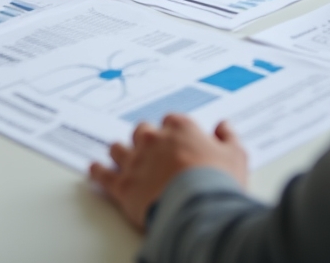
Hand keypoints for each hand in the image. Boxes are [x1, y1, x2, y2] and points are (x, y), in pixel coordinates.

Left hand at [90, 115, 247, 230]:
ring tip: (118, 154)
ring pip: (119, 148)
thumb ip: (228, 137)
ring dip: (120, 152)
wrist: (197, 208)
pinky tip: (94, 170)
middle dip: (145, 139)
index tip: (175, 139)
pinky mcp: (123, 185)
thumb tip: (223, 126)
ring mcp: (136, 161)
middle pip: (142, 132)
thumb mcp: (236, 156)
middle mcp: (154, 139)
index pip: (171, 120)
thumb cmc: (217, 182)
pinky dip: (98, 172)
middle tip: (149, 149)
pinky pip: (104, 175)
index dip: (173, 131)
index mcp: (180, 128)